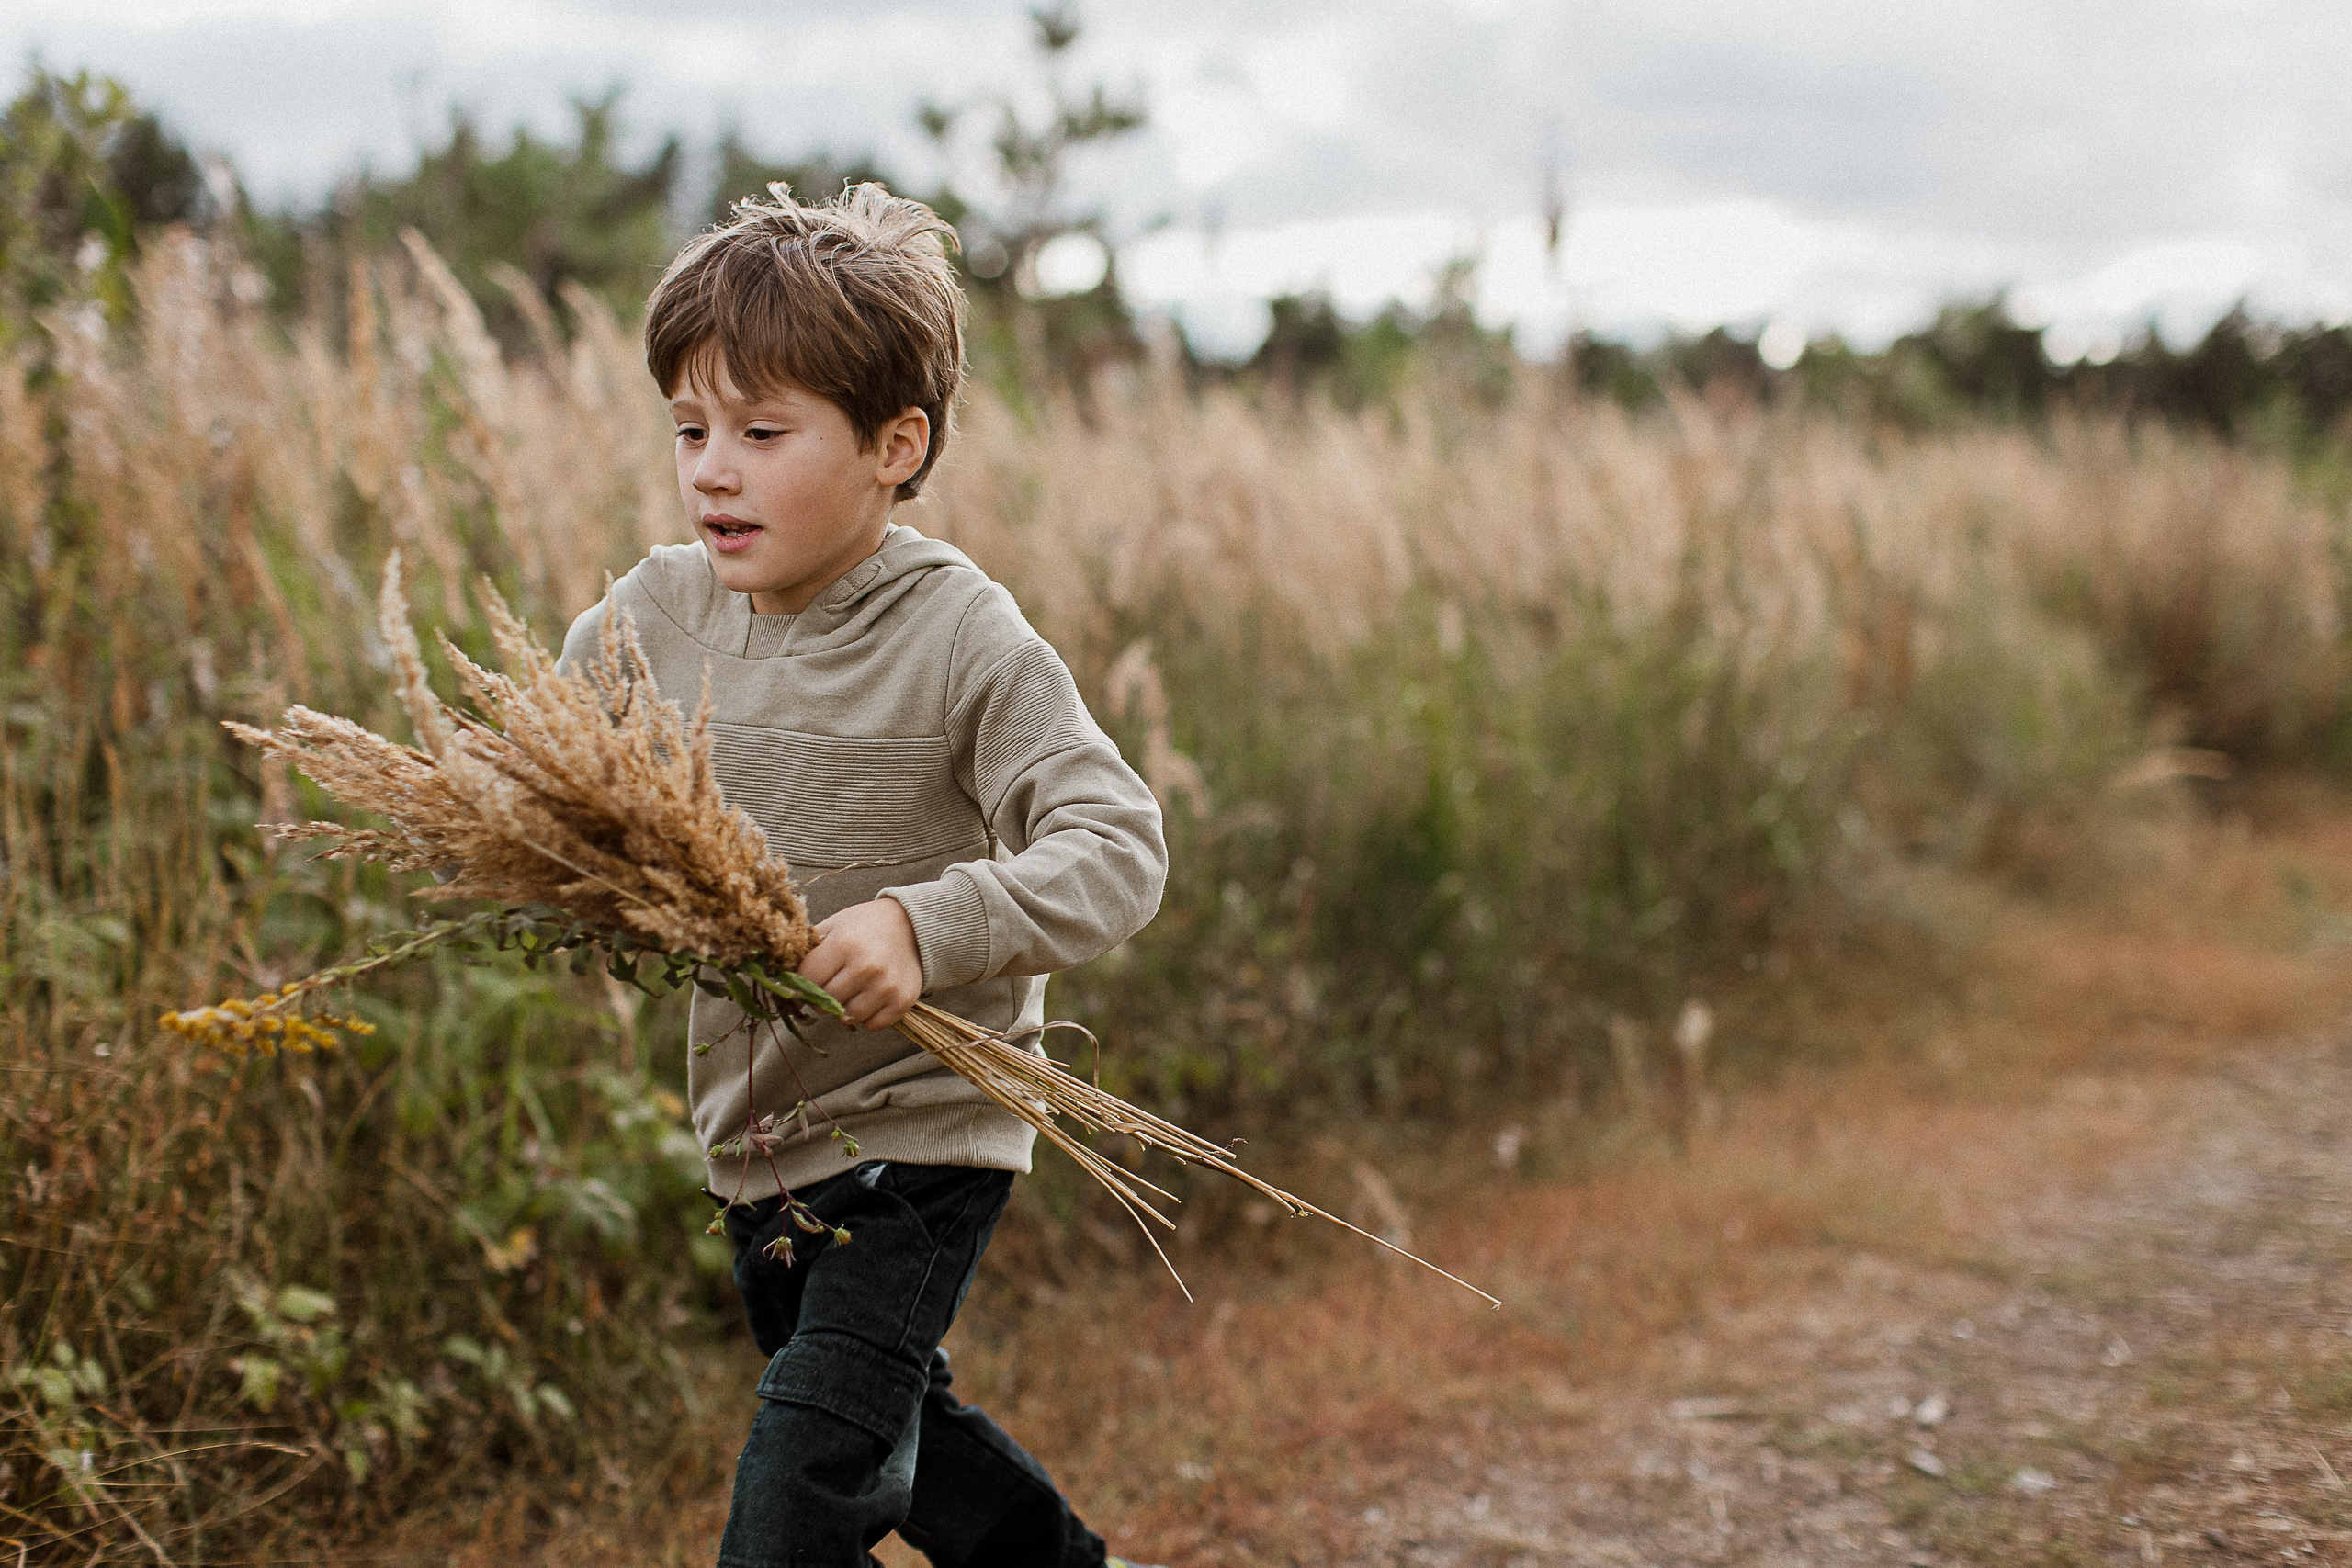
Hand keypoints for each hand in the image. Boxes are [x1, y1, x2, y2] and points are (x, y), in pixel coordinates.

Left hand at [798, 899, 922, 1030]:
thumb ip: (808, 949)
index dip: (802, 983)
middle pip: (825, 1003)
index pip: (807, 981)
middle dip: (823, 997)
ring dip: (845, 1009)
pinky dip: (868, 1017)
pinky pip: (872, 1025)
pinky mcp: (902, 1001)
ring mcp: (885, 986)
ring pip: (848, 1017)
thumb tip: (779, 975)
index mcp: (843, 944)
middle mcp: (865, 967)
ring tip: (852, 990)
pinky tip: (870, 998)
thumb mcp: (834, 925)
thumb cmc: (865, 926)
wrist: (912, 926)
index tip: (808, 980)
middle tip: (832, 984)